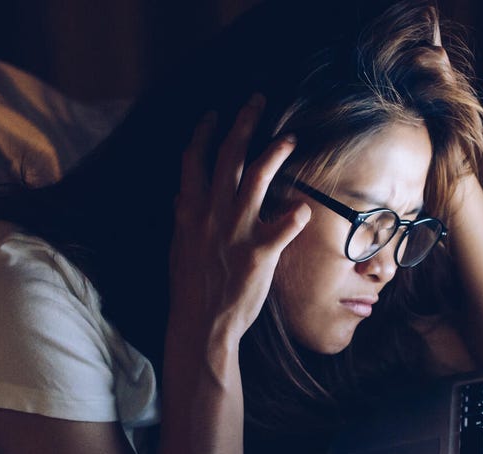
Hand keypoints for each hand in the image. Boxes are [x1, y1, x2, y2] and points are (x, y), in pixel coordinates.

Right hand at [170, 95, 309, 348]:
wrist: (201, 324)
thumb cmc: (190, 289)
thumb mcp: (179, 249)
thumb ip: (183, 221)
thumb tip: (181, 198)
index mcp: (190, 212)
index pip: (194, 161)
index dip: (204, 133)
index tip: (214, 115)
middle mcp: (212, 214)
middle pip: (229, 156)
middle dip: (243, 123)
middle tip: (257, 101)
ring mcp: (237, 231)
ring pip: (256, 177)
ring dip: (274, 152)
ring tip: (290, 137)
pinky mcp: (260, 252)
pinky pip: (285, 224)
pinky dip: (296, 213)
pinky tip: (304, 207)